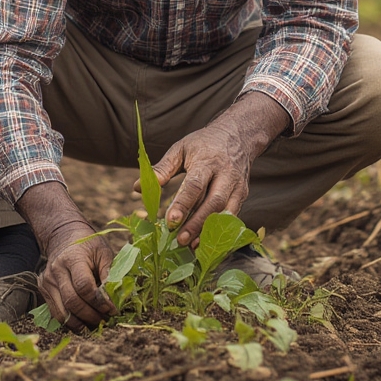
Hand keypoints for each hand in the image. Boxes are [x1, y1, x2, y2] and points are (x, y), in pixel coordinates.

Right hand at [16, 181, 115, 331]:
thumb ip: (109, 273)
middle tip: (106, 319)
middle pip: (72, 301)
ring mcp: (47, 281)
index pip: (84, 286)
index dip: (99, 301)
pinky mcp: (43, 290)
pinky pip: (56, 313)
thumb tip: (116, 298)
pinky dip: (71, 322)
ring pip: (62, 312)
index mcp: (73, 258)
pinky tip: (84, 322)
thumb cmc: (88, 245)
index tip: (113, 309)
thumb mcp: (103, 251)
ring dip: (81, 323)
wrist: (63, 236)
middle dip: (91, 315)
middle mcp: (56, 270)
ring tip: (97, 323)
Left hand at [154, 121, 252, 247]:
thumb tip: (137, 188)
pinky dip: (218, 230)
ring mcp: (237, 186)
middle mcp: (226, 174)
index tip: (169, 220)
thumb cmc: (203, 144)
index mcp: (208, 161)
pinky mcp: (242, 195)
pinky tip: (203, 241)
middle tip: (179, 239)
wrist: (237, 135)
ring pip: (225, 212)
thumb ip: (162, 169)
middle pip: (214, 202)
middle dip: (197, 223)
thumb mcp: (181, 149)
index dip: (183, 204)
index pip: (195, 185)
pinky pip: (232, 216)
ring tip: (190, 245)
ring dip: (208, 230)